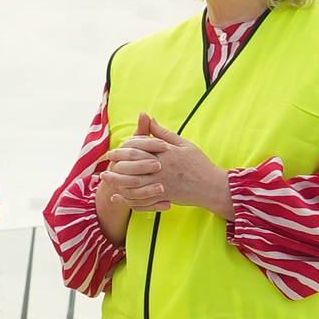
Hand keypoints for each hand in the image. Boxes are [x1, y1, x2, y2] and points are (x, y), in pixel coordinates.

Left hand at [102, 115, 231, 219]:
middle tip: (106, 163)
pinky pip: (142, 200)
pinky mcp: (164, 198)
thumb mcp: (184, 144)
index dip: (125, 148)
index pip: (140, 149)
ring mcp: (163, 185)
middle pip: (133, 166)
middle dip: (117, 164)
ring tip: (106, 179)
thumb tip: (149, 118)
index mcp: (165, 154)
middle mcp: (162, 169)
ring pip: (134, 184)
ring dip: (117, 182)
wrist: (213, 186)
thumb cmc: (199, 163)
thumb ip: (164, 133)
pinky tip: (118, 198)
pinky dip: (128, 199)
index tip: (114, 149)